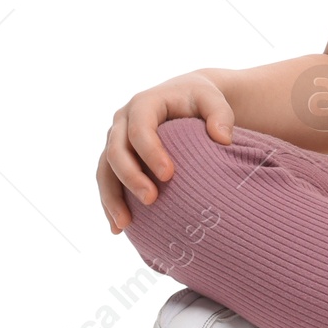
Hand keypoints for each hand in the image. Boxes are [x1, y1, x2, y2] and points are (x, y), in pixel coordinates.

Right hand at [96, 72, 235, 233]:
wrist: (186, 98)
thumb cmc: (200, 100)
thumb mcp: (213, 99)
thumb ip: (221, 114)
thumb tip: (223, 139)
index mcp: (144, 104)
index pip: (140, 128)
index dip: (150, 152)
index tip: (169, 175)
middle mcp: (122, 121)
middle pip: (115, 151)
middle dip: (130, 177)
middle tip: (151, 200)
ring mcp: (115, 141)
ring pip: (104, 170)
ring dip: (111, 198)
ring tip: (125, 224)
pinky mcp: (116, 159)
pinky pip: (106, 182)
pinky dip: (110, 205)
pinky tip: (118, 229)